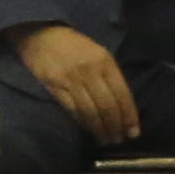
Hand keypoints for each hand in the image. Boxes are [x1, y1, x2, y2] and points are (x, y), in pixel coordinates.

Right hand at [18, 22, 142, 149]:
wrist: (40, 33)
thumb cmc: (73, 44)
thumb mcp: (98, 53)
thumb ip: (109, 75)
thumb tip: (121, 105)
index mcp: (104, 61)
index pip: (122, 94)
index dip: (129, 116)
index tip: (133, 132)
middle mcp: (90, 71)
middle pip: (107, 106)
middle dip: (115, 126)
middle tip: (118, 140)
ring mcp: (71, 80)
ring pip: (90, 111)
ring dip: (99, 129)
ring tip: (105, 140)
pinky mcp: (55, 86)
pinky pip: (72, 109)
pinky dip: (82, 122)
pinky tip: (88, 129)